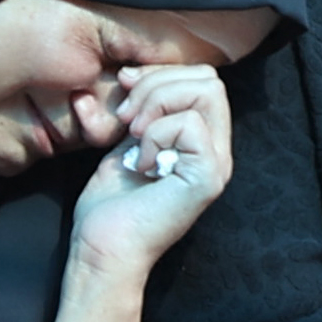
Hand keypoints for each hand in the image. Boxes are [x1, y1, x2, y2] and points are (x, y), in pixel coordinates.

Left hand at [66, 64, 236, 284]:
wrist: (103, 248)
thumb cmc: (110, 205)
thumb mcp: (125, 142)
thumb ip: (140, 109)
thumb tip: (131, 73)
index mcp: (201, 141)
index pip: (202, 79)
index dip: (161, 74)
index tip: (125, 89)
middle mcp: (217, 151)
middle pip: (210, 79)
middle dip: (159, 84)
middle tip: (128, 117)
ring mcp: (217, 164)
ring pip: (206, 91)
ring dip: (157, 104)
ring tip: (134, 137)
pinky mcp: (208, 177)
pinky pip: (189, 124)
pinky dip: (156, 134)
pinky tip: (143, 163)